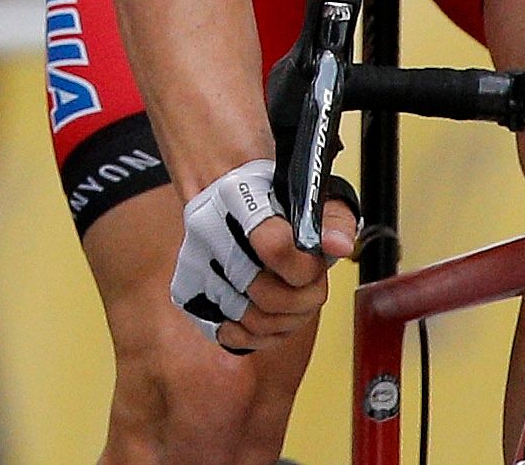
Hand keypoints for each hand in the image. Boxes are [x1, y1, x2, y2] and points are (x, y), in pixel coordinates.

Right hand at [170, 159, 355, 353]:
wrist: (224, 188)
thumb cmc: (271, 194)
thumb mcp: (310, 193)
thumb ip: (333, 219)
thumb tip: (338, 246)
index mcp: (236, 195)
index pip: (274, 247)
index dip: (305, 267)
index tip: (314, 263)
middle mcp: (206, 228)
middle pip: (267, 296)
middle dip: (303, 299)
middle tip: (309, 283)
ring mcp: (193, 262)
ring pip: (253, 322)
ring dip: (286, 319)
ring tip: (292, 296)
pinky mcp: (186, 290)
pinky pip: (230, 335)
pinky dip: (258, 334)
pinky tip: (269, 312)